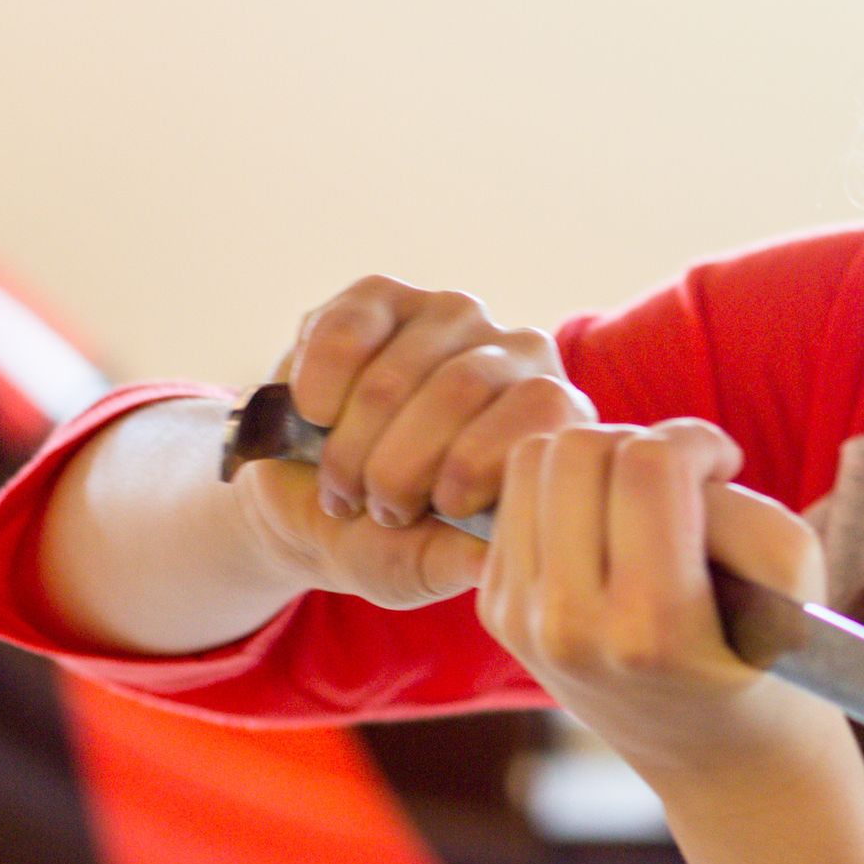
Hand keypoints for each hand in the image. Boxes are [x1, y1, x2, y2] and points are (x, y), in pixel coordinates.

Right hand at [230, 275, 590, 607]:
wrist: (309, 506)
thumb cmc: (387, 542)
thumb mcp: (420, 566)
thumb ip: (455, 560)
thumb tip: (487, 558)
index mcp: (554, 421)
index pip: (545, 408)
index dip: (483, 460)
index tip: (438, 507)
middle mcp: (519, 356)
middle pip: (466, 386)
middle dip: (402, 463)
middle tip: (375, 507)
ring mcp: (455, 318)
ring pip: (401, 369)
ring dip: (353, 440)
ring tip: (342, 482)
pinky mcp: (385, 298)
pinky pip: (350, 328)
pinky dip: (320, 384)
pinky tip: (315, 417)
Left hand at [475, 418, 834, 783]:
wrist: (716, 753)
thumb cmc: (769, 654)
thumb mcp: (789, 577)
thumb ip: (730, 502)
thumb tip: (650, 453)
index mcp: (651, 629)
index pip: (647, 466)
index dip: (697, 439)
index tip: (725, 465)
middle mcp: (570, 629)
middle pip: (576, 451)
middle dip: (637, 440)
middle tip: (677, 479)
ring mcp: (522, 623)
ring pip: (532, 460)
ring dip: (593, 456)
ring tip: (637, 492)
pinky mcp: (496, 610)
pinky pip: (513, 496)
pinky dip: (560, 489)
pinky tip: (604, 522)